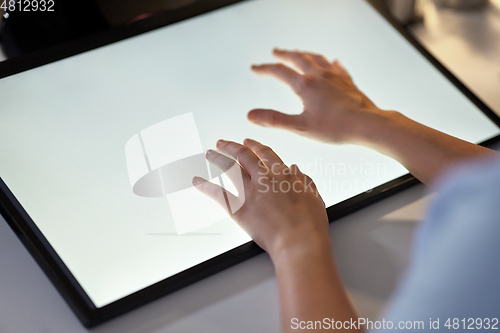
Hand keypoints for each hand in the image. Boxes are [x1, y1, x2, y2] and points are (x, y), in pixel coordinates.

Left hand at [192, 139, 328, 258]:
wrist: (298, 242)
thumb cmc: (309, 224)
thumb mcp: (313, 197)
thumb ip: (304, 180)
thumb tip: (295, 169)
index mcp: (282, 174)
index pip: (265, 153)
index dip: (255, 146)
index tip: (248, 142)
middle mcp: (264, 178)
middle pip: (243, 155)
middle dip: (231, 146)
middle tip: (222, 143)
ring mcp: (249, 192)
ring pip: (229, 168)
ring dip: (217, 158)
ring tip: (209, 153)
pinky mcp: (238, 208)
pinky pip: (217, 193)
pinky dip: (204, 186)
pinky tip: (196, 180)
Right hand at [249, 48, 385, 143]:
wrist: (367, 124)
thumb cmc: (336, 128)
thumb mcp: (300, 127)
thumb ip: (275, 120)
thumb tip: (251, 115)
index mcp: (306, 86)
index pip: (280, 72)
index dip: (265, 69)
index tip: (255, 68)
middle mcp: (320, 76)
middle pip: (298, 59)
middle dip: (284, 55)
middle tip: (275, 52)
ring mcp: (336, 77)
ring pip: (317, 59)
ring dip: (305, 54)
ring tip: (299, 53)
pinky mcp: (348, 83)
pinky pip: (338, 68)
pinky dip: (330, 63)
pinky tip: (332, 63)